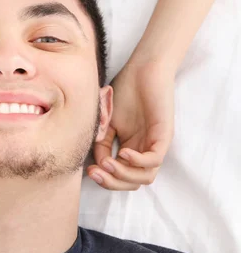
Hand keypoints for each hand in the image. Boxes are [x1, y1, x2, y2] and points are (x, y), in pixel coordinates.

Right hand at [87, 61, 174, 189]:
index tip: (89, 171)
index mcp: (130, 148)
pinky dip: (137, 162)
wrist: (143, 69)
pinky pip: (154, 160)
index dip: (104, 178)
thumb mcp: (106, 121)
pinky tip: (122, 152)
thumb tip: (96, 161)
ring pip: (145, 177)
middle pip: (132, 183)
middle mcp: (143, 150)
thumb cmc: (125, 90)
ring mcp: (154, 144)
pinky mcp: (163, 136)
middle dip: (112, 183)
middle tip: (95, 173)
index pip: (120, 176)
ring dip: (123, 176)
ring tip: (107, 163)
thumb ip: (101, 141)